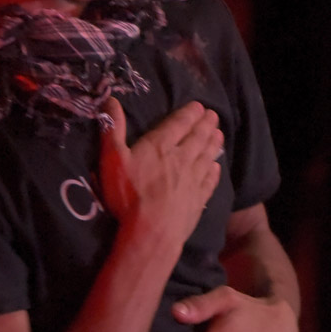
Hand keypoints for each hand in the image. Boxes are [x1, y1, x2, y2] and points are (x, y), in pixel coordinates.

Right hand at [100, 98, 221, 242]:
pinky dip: (214, 172)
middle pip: (197, 138)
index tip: (199, 106)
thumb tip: (111, 99)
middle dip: (205, 125)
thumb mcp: (112, 159)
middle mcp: (181, 159)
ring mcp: (193, 180)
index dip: (189, 114)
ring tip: (219, 135)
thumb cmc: (129, 195)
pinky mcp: (198, 200)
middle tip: (214, 116)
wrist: (151, 232)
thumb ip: (113, 129)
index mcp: (160, 146)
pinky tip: (217, 168)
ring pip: (206, 157)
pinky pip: (209, 181)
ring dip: (213, 144)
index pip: (178, 124)